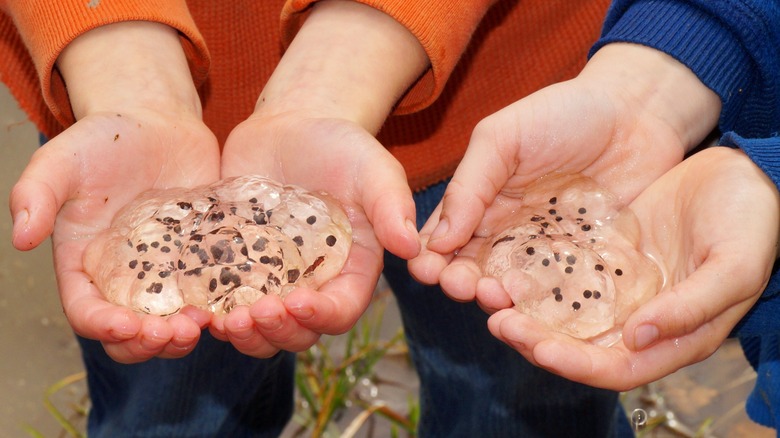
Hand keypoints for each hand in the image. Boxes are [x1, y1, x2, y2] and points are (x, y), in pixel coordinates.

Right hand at [9, 22, 219, 362]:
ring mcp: (166, 274)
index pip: (87, 313)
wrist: (158, 124)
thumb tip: (18, 238)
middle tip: (178, 331)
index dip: (104, 328)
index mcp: (84, 266)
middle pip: (131, 335)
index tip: (127, 327)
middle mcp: (124, 279)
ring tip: (206, 322)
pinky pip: (211, 296)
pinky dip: (221, 309)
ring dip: (186, 335)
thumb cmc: (105, 141)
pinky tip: (237, 304)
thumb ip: (36, 193)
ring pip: (172, 325)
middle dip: (151, 344)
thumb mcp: (64, 160)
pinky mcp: (201, 262)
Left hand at [212, 0, 427, 356]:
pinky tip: (193, 306)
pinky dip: (209, 313)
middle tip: (251, 315)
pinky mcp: (236, 269)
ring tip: (222, 321)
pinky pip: (223, 303)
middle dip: (276, 333)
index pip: (342, 309)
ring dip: (243, 335)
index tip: (298, 303)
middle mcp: (312, 285)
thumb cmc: (341, 146)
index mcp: (351, 270)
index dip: (322, 317)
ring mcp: (272, 282)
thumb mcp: (372, 168)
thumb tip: (412, 246)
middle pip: (298, 333)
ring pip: (259, 330)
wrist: (290, 127)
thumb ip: (392, 204)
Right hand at [408, 43, 721, 302]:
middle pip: (475, 272)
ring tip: (495, 296)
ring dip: (498, 299)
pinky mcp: (587, 268)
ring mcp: (549, 255)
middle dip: (461, 284)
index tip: (425, 268)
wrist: (638, 113)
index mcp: (481, 206)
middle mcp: (509, 237)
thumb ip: (469, 184)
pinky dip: (547, 309)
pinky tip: (538, 310)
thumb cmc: (564, 113)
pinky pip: (563, 296)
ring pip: (514, 290)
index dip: (430, 259)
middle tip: (460, 286)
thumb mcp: (503, 137)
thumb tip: (436, 240)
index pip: (444, 241)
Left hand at [488, 146, 779, 389]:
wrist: (742, 172)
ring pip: (560, 313)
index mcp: (672, 335)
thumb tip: (637, 338)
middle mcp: (637, 319)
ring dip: (526, 311)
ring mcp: (617, 289)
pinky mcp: (602, 257)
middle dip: (536, 340)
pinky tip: (506, 265)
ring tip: (490, 295)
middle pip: (577, 345)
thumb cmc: (751, 221)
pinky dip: (534, 276)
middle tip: (498, 322)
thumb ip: (691, 308)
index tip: (538, 348)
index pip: (615, 367)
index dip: (576, 364)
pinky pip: (560, 274)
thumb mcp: (733, 266)